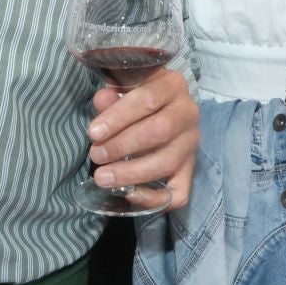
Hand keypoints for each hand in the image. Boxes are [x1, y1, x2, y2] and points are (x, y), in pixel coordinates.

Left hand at [87, 69, 197, 208]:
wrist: (162, 107)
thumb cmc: (138, 97)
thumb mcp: (125, 88)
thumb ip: (112, 95)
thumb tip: (102, 100)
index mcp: (173, 86)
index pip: (148, 99)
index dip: (118, 117)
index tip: (93, 133)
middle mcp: (189, 113)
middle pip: (160, 130)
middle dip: (123, 146)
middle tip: (96, 155)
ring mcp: (192, 144)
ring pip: (168, 162)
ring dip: (132, 173)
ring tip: (103, 177)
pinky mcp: (190, 170)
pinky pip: (179, 192)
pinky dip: (154, 198)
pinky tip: (129, 194)